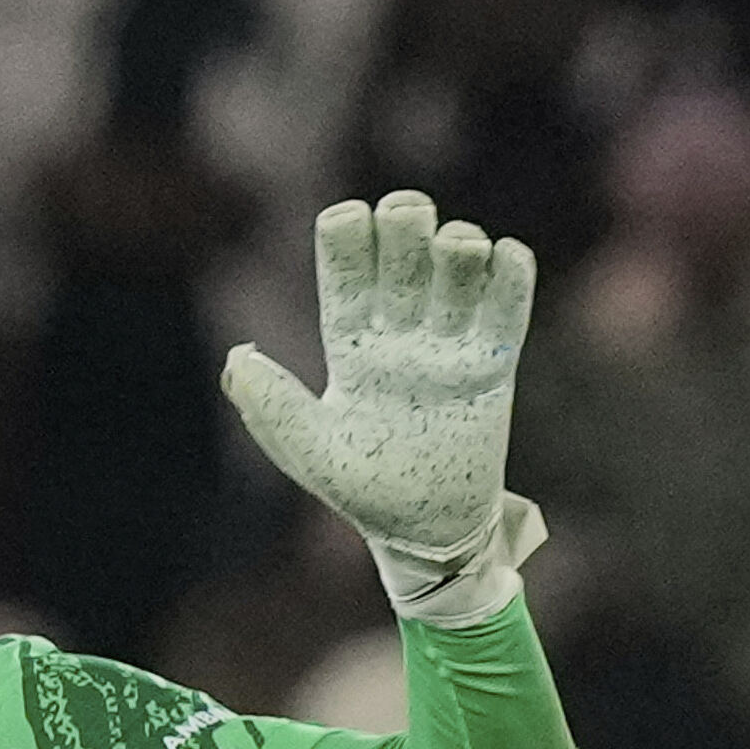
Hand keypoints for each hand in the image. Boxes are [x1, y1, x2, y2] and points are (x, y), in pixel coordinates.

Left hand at [222, 191, 547, 625]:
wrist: (428, 533)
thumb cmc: (363, 494)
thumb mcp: (308, 452)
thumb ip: (269, 406)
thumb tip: (238, 356)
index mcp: (350, 342)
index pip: (347, 263)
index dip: (348, 230)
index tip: (350, 221)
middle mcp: (400, 331)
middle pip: (405, 244)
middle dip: (407, 215)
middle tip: (409, 222)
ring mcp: (449, 342)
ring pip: (459, 258)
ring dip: (459, 238)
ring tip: (457, 253)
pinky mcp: (495, 359)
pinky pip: (511, 295)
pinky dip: (510, 265)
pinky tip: (500, 264)